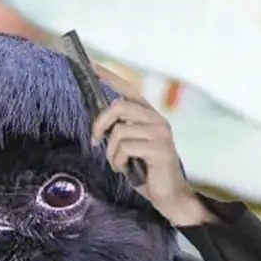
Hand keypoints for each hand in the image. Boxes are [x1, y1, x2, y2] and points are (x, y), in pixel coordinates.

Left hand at [91, 63, 215, 226]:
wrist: (169, 195)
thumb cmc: (147, 172)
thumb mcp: (130, 148)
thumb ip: (120, 132)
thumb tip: (99, 123)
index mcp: (149, 116)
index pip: (128, 90)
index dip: (110, 77)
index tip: (91, 65)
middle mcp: (157, 119)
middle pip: (119, 107)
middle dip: (100, 123)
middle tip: (95, 140)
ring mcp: (160, 133)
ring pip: (120, 131)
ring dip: (112, 152)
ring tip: (119, 164)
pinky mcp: (159, 148)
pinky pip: (126, 148)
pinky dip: (118, 162)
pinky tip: (125, 169)